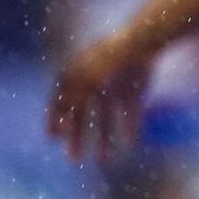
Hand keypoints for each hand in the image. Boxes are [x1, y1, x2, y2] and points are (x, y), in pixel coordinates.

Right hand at [47, 32, 155, 161]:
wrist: (146, 38)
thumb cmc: (114, 54)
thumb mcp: (89, 72)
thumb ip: (74, 90)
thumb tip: (61, 109)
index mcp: (80, 74)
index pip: (62, 100)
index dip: (56, 119)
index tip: (52, 138)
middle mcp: (96, 83)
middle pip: (82, 115)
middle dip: (77, 137)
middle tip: (74, 159)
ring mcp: (115, 87)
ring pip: (106, 119)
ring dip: (104, 140)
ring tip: (103, 161)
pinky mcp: (135, 90)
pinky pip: (130, 113)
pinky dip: (129, 127)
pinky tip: (130, 144)